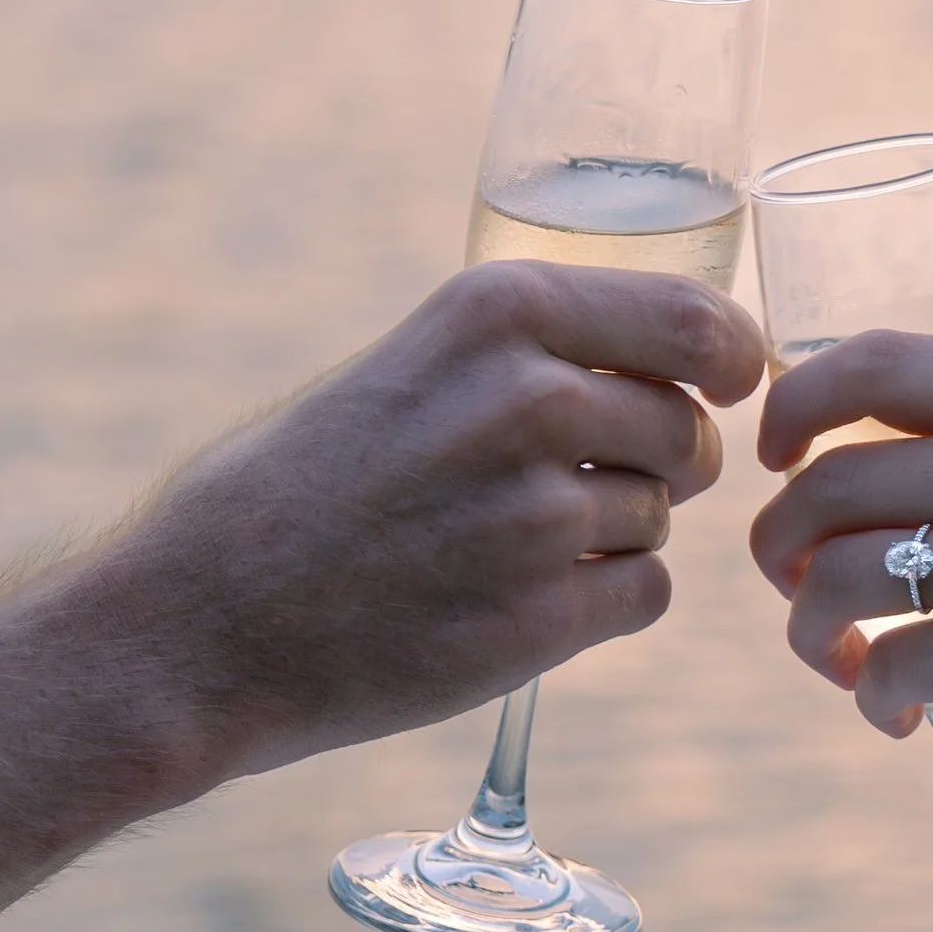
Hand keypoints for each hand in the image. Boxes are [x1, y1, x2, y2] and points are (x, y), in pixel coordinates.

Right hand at [109, 260, 763, 796]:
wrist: (203, 621)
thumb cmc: (305, 481)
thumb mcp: (415, 360)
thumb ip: (534, 349)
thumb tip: (681, 352)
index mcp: (500, 310)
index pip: (697, 321)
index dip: (729, 359)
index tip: (729, 381)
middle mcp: (530, 397)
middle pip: (688, 428)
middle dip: (656, 458)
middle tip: (567, 483)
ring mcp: (538, 511)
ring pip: (663, 515)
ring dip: (613, 533)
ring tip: (502, 543)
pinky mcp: (540, 616)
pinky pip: (643, 594)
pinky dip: (601, 601)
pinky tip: (517, 598)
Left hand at [749, 331, 932, 845]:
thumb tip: (813, 433)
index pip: (880, 361)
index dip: (797, 404)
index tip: (774, 456)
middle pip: (832, 479)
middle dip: (781, 542)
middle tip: (794, 587)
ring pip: (836, 573)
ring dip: (809, 629)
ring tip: (840, 660)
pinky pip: (882, 664)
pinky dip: (867, 696)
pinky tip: (897, 714)